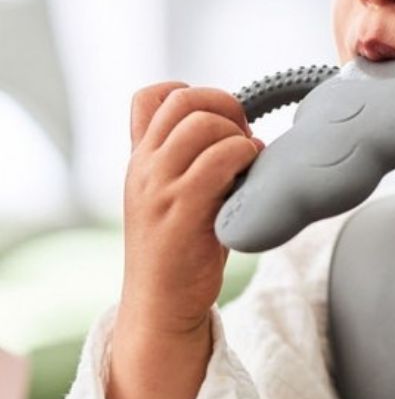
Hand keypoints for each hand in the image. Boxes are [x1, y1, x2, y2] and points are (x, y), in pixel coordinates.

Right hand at [121, 81, 263, 337]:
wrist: (160, 305)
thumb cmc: (182, 247)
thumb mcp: (174, 194)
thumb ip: (189, 160)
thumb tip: (237, 124)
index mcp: (140, 159)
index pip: (149, 97)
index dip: (193, 93)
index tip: (220, 120)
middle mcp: (144, 168)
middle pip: (184, 101)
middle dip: (225, 107)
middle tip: (244, 137)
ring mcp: (159, 189)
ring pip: (203, 126)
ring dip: (237, 136)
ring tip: (248, 162)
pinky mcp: (182, 212)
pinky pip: (218, 161)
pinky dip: (245, 158)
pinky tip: (251, 179)